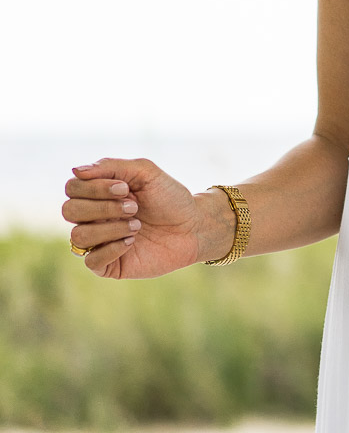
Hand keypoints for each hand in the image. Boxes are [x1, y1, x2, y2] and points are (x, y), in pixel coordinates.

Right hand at [61, 158, 227, 279]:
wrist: (194, 226)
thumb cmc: (170, 197)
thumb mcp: (145, 172)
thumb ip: (111, 166)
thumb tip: (75, 170)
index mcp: (97, 194)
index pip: (72, 188)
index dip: (95, 188)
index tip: (126, 188)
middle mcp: (93, 217)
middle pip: (69, 210)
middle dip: (103, 207)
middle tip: (134, 207)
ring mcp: (99, 242)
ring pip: (78, 235)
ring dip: (110, 228)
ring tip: (137, 225)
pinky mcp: (110, 265)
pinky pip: (91, 261)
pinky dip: (111, 249)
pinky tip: (132, 242)